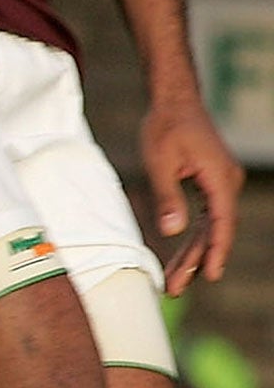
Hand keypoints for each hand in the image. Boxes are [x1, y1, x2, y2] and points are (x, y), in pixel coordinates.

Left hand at [141, 92, 242, 293]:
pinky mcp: (212, 181)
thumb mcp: (159, 161)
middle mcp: (227, 182)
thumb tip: (172, 231)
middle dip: (196, 261)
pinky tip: (186, 256)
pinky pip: (207, 215)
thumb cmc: (165, 125)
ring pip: (211, 225)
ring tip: (176, 281)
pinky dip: (196, 235)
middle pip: (215, 230)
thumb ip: (167, 196)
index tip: (209, 276)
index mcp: (220, 178)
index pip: (221, 223)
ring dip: (194, 252)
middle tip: (175, 288)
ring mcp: (221, 182)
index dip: (216, 251)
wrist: (174, 98)